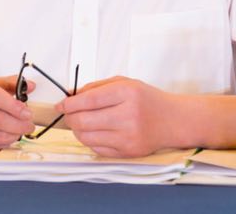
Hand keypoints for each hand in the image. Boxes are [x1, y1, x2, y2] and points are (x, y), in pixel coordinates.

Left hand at [55, 76, 178, 157]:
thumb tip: (71, 96)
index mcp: (127, 93)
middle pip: (84, 121)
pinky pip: (97, 149)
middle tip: (68, 114)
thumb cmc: (147, 99)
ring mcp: (129, 137)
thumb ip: (96, 87)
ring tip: (81, 122)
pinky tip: (94, 132)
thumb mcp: (124, 83)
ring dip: (77, 130)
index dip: (69, 104)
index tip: (61, 104)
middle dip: (69, 117)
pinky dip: (89, 140)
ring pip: (87, 137)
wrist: (174, 120)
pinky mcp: (128, 152)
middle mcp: (128, 116)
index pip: (88, 100)